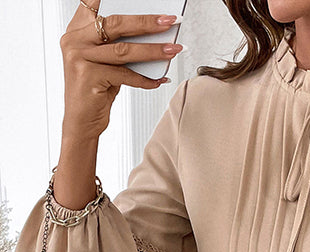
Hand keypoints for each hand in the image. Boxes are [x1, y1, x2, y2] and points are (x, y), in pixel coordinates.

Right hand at [60, 1, 181, 140]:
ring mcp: (80, 58)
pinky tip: (159, 79)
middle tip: (170, 20)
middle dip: (147, 21)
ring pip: (124, 50)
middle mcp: (74, 39)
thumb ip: (118, 44)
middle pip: (116, 23)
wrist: (81, 122)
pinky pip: (125, 75)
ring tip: (174, 49)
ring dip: (153, 50)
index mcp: (77, 29)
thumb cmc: (95, 89)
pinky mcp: (88, 77)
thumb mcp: (104, 62)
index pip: (97, 3)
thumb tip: (153, 32)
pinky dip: (145, 79)